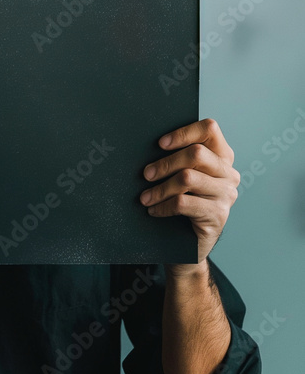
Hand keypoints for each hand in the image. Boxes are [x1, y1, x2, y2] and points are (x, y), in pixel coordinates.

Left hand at [139, 118, 239, 265]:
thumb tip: (150, 145)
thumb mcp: (183, 176)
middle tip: (146, 174)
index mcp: (222, 156)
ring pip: (187, 178)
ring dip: (160, 188)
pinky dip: (163, 206)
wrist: (191, 243)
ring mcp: (226, 195)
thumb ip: (179, 158)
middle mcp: (228, 173)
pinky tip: (154, 210)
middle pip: (196, 154)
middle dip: (165, 163)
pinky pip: (184, 203)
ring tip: (145, 196)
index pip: (209, 129)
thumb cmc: (184, 202)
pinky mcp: (218, 215)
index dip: (183, 133)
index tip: (160, 143)